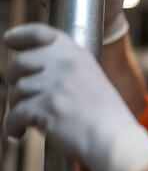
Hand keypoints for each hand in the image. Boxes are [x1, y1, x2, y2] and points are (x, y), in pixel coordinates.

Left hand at [4, 23, 147, 170]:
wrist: (113, 137)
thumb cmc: (104, 115)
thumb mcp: (91, 78)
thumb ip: (66, 69)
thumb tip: (29, 71)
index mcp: (78, 55)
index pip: (42, 33)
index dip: (22, 35)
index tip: (9, 40)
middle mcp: (66, 65)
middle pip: (21, 62)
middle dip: (14, 79)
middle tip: (21, 94)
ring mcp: (56, 85)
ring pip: (16, 90)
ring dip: (18, 106)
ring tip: (28, 119)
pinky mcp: (47, 107)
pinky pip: (14, 115)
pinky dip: (13, 126)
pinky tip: (19, 132)